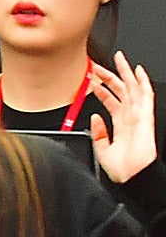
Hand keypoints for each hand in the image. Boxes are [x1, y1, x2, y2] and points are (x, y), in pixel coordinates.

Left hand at [89, 54, 157, 183]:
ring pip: (132, 89)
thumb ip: (98, 133)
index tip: (91, 80)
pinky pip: (146, 96)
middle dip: (109, 76)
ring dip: (125, 73)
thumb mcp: (102, 150)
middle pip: (120, 92)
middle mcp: (130, 119)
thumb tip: (94, 117)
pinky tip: (138, 71)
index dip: (101, 90)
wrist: (132, 178)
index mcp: (120, 126)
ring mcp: (138, 117)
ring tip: (118, 58)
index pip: (110, 102)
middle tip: (98, 65)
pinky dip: (142, 82)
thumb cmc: (122, 170)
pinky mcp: (145, 117)